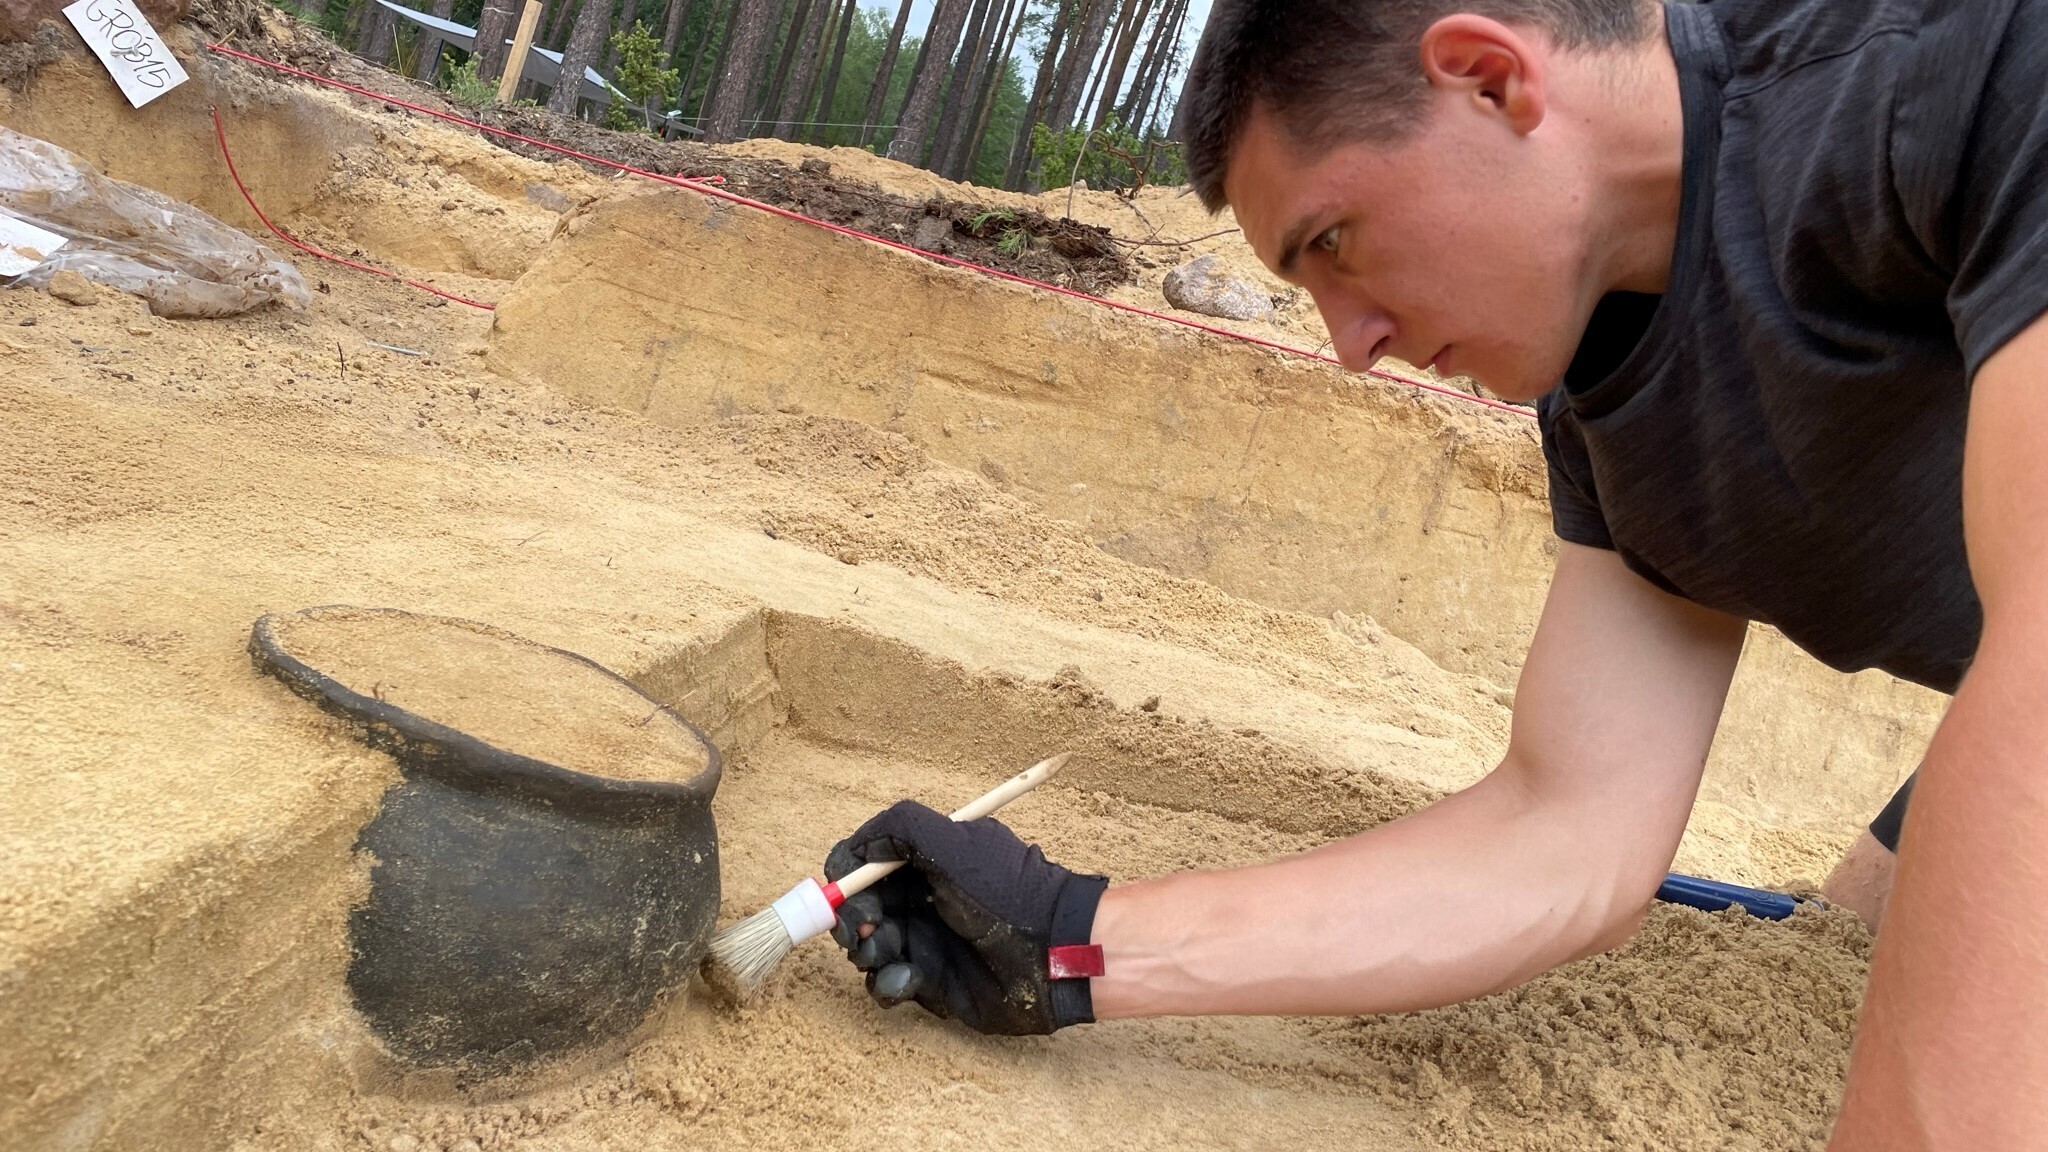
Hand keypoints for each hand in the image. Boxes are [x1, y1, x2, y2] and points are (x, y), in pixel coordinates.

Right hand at [824, 800, 1107, 1034]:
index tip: (844, 894)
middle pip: (858, 907)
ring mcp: (923, 941)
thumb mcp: (955, 841)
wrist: (1054, 954)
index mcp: (924, 859)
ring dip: (868, 952)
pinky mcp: (929, 983)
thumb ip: (900, 827)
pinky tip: (910, 981)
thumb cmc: (1009, 893)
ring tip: (891, 954)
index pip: (865, 861)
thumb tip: (859, 848)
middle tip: (865, 931)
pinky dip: (888, 983)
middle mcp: (920, 898)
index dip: (846, 877)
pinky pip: (886, 984)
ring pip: (866, 948)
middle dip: (852, 919)